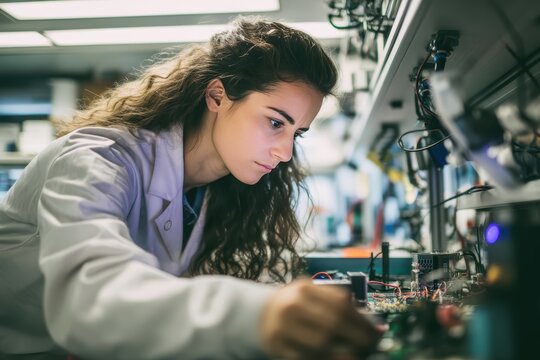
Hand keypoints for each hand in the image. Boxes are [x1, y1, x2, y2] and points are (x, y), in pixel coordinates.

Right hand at [259, 279, 382, 358]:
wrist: (262, 315)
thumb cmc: (296, 306)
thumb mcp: (312, 295)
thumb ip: (337, 303)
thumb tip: (374, 325)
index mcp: (303, 288)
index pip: (340, 304)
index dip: (362, 320)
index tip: (377, 332)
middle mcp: (291, 305)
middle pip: (332, 323)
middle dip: (358, 338)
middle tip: (371, 346)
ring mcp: (282, 327)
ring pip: (320, 344)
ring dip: (345, 354)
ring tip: (358, 356)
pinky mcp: (276, 347)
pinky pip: (307, 357)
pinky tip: (338, 359)